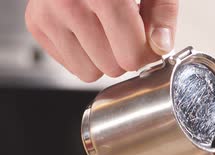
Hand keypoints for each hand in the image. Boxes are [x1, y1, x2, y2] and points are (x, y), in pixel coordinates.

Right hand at [25, 0, 178, 81]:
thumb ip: (162, 13)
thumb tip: (160, 46)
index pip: (131, 56)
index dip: (148, 53)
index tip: (149, 42)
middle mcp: (68, 3)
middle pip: (113, 67)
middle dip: (125, 53)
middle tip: (125, 28)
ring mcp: (48, 14)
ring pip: (89, 72)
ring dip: (104, 58)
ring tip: (105, 27)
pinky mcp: (36, 23)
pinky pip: (71, 65)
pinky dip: (83, 53)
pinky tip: (88, 28)